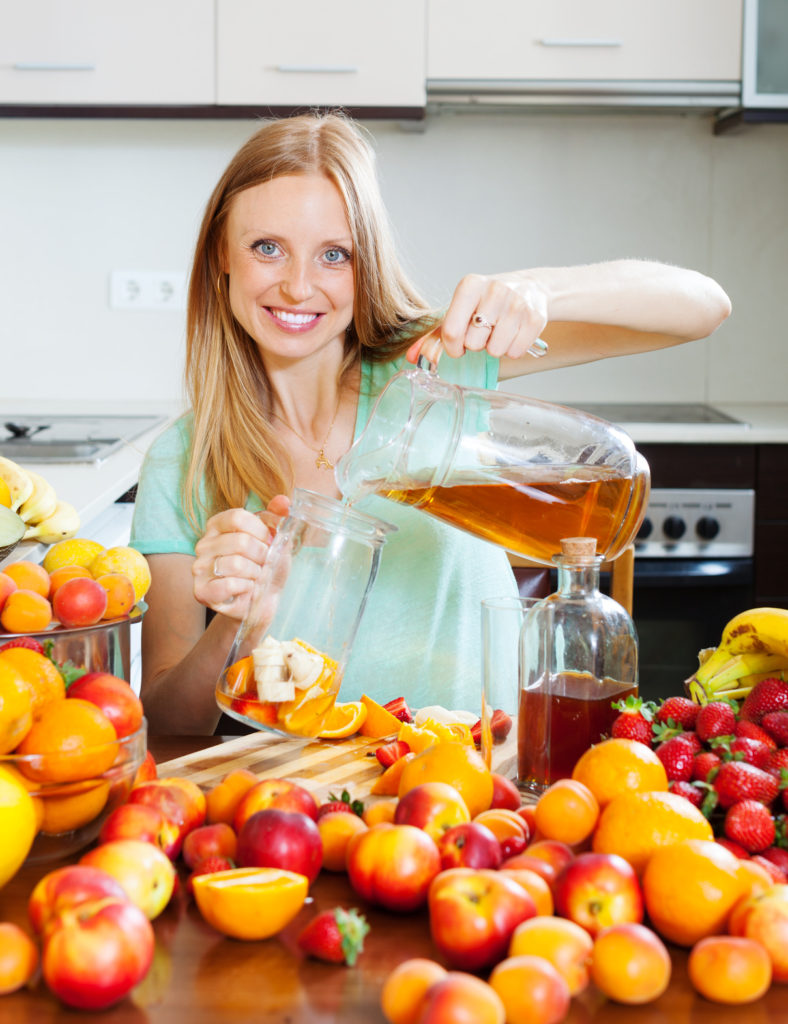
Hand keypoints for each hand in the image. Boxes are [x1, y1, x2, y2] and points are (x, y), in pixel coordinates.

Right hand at [192, 496, 289, 619]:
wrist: (264, 599)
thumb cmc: (267, 566)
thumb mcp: (276, 538)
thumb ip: (278, 516)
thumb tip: (283, 501)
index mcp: (217, 525)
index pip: (238, 517)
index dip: (261, 531)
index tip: (269, 542)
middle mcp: (203, 544)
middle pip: (240, 541)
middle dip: (262, 555)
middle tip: (264, 564)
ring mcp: (199, 568)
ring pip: (236, 564)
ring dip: (255, 574)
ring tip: (256, 577)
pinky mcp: (201, 592)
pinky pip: (228, 585)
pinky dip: (246, 588)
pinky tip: (246, 589)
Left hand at [406, 273, 548, 363]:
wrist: (529, 288)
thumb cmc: (485, 303)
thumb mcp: (459, 310)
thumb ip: (434, 335)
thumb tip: (413, 358)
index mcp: (469, 285)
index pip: (452, 331)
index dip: (452, 348)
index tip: (457, 347)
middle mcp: (494, 290)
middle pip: (473, 343)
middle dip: (476, 344)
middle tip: (484, 331)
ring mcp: (517, 304)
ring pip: (495, 350)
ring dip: (495, 348)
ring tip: (499, 331)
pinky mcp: (536, 318)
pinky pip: (515, 352)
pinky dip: (513, 350)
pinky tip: (514, 334)